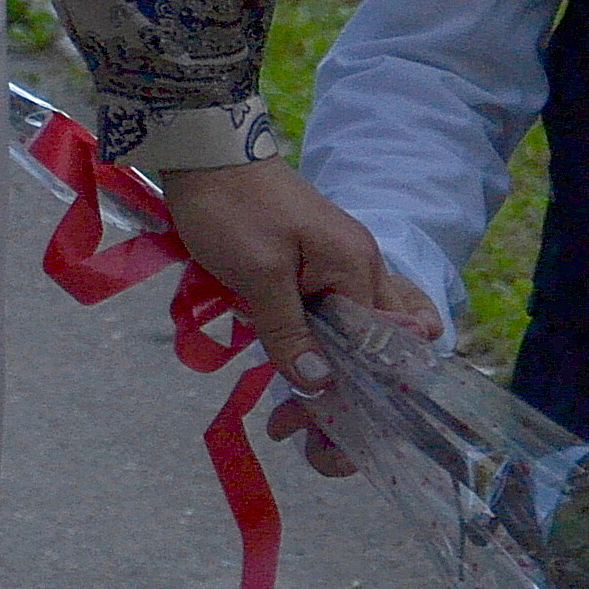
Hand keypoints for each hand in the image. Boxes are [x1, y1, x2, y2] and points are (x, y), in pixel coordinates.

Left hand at [152, 158, 433, 477]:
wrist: (203, 149)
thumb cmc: (229, 206)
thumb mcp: (256, 273)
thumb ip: (289, 331)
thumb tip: (318, 387)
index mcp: (357, 271)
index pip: (384, 353)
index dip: (357, 400)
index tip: (322, 439)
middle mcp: (361, 270)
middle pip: (377, 354)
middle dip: (343, 401)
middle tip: (290, 434)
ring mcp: (339, 267)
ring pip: (356, 340)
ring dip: (327, 381)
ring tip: (286, 420)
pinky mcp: (313, 265)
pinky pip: (333, 319)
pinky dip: (318, 352)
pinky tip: (297, 379)